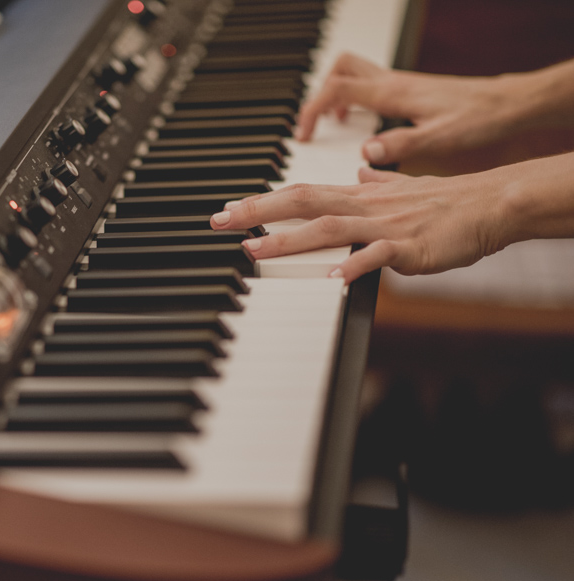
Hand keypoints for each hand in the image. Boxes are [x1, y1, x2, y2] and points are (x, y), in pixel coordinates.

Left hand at [210, 154, 573, 282]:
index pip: (300, 193)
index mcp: (359, 195)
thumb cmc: (446, 201)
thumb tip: (360, 171)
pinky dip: (356, 264)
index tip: (229, 210)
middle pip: (302, 203)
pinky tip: (334, 277)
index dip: (262, 201)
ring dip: (290, 239)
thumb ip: (377, 182)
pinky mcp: (409, 248)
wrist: (490, 204)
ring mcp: (385, 226)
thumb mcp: (403, 188)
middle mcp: (364, 206)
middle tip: (221, 222)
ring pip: (329, 227)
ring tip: (256, 250)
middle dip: (258, 212)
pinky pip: (379, 255)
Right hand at [295, 53, 569, 165]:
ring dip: (333, 94)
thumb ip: (399, 145)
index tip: (303, 135)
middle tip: (311, 125)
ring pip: (351, 73)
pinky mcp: (407, 91)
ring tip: (329, 125)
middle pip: (338, 70)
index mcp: (393, 93)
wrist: (507, 105)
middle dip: (317, 94)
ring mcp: (399, 84)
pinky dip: (352, 100)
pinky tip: (360, 125)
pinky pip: (367, 86)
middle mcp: (392, 83)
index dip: (312, 110)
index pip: (336, 88)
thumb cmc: (478, 120)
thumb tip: (364, 154)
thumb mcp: (439, 139)